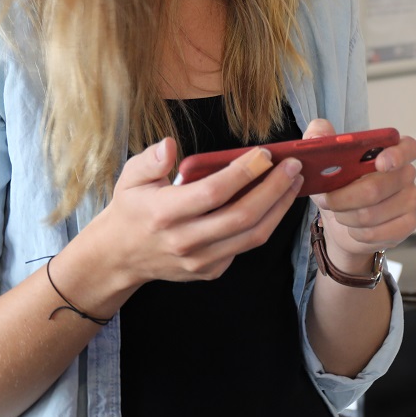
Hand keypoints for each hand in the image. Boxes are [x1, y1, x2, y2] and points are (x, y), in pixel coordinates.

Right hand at [74, 136, 304, 297]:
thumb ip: (150, 159)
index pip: (213, 192)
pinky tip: (276, 202)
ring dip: (279, 207)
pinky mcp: (210, 271)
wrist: (121, 256)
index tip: (265, 153)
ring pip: (252, 236)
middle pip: (242, 216)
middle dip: (274, 188)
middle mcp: (185, 240)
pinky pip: (245, 247)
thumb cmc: (131, 208)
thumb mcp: (130, 177)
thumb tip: (170, 145)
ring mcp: (200, 260)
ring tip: (294, 182)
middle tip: (294, 166)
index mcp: (165, 213)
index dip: (243, 172)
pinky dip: (266, 224)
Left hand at [304, 118, 415, 272]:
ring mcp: (410, 200)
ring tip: (338, 212)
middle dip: (343, 197)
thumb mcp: (323, 160)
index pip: (407, 148)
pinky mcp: (407, 225)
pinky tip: (352, 227)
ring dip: (345, 216)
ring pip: (371, 214)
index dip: (396, 155)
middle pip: (377, 188)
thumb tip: (319, 132)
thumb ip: (319, 138)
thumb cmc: (338, 185)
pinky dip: (355, 232)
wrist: (342, 221)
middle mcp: (406, 174)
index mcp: (392, 150)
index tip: (379, 163)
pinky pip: (375, 232)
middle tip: (327, 199)